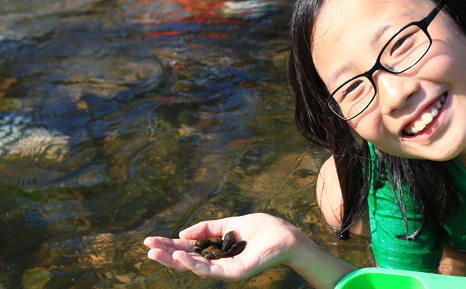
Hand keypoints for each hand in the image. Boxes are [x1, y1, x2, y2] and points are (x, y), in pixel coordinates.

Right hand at [144, 213, 304, 280]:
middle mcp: (219, 263)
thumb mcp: (229, 224)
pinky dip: (193, 264)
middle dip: (166, 254)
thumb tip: (182, 233)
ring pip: (195, 268)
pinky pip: (210, 270)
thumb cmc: (263, 229)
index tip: (150, 240)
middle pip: (187, 261)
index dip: (169, 245)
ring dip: (174, 261)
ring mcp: (226, 270)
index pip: (188, 249)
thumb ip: (207, 229)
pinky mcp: (235, 273)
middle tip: (146, 247)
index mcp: (217, 250)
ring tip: (156, 253)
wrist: (287, 236)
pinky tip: (179, 256)